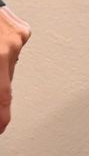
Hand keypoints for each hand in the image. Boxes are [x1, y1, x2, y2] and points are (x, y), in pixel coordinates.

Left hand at [0, 5, 28, 133]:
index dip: (2, 116)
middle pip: (4, 80)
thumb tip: (1, 96)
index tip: (1, 128)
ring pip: (7, 64)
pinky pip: (10, 47)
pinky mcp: (20, 27)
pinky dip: (1, 52)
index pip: (2, 95)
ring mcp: (17, 35)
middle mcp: (11, 46)